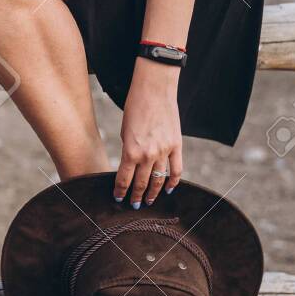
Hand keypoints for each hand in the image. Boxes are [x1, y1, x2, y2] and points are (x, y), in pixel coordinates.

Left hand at [113, 65, 182, 207]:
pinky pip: (176, 170)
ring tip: (149, 201)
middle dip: (136, 196)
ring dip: (153, 193)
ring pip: (158, 180)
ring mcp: (164, 152)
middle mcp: (148, 155)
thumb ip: (129, 149)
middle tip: (134, 205)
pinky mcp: (176, 146)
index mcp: (130, 151)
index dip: (120, 191)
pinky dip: (173, 182)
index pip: (124, 179)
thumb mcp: (125, 131)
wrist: (154, 90)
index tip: (118, 198)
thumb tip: (132, 164)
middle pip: (141, 183)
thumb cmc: (135, 107)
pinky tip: (168, 189)